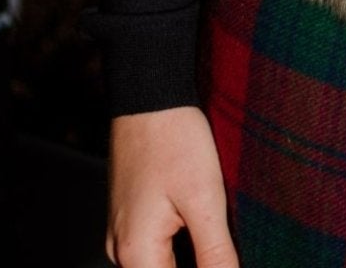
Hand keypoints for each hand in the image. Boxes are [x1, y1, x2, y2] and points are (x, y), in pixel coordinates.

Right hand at [107, 105, 238, 267]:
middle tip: (223, 247)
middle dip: (199, 265)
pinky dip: (180, 250)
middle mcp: (122, 251)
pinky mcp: (131, 218)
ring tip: (217, 243)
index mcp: (137, 253)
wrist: (149, 94)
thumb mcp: (204, 198)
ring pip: (160, 266)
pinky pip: (153, 251)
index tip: (223, 258)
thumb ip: (215, 254)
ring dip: (191, 260)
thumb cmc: (174, 138)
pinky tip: (203, 234)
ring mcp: (123, 234)